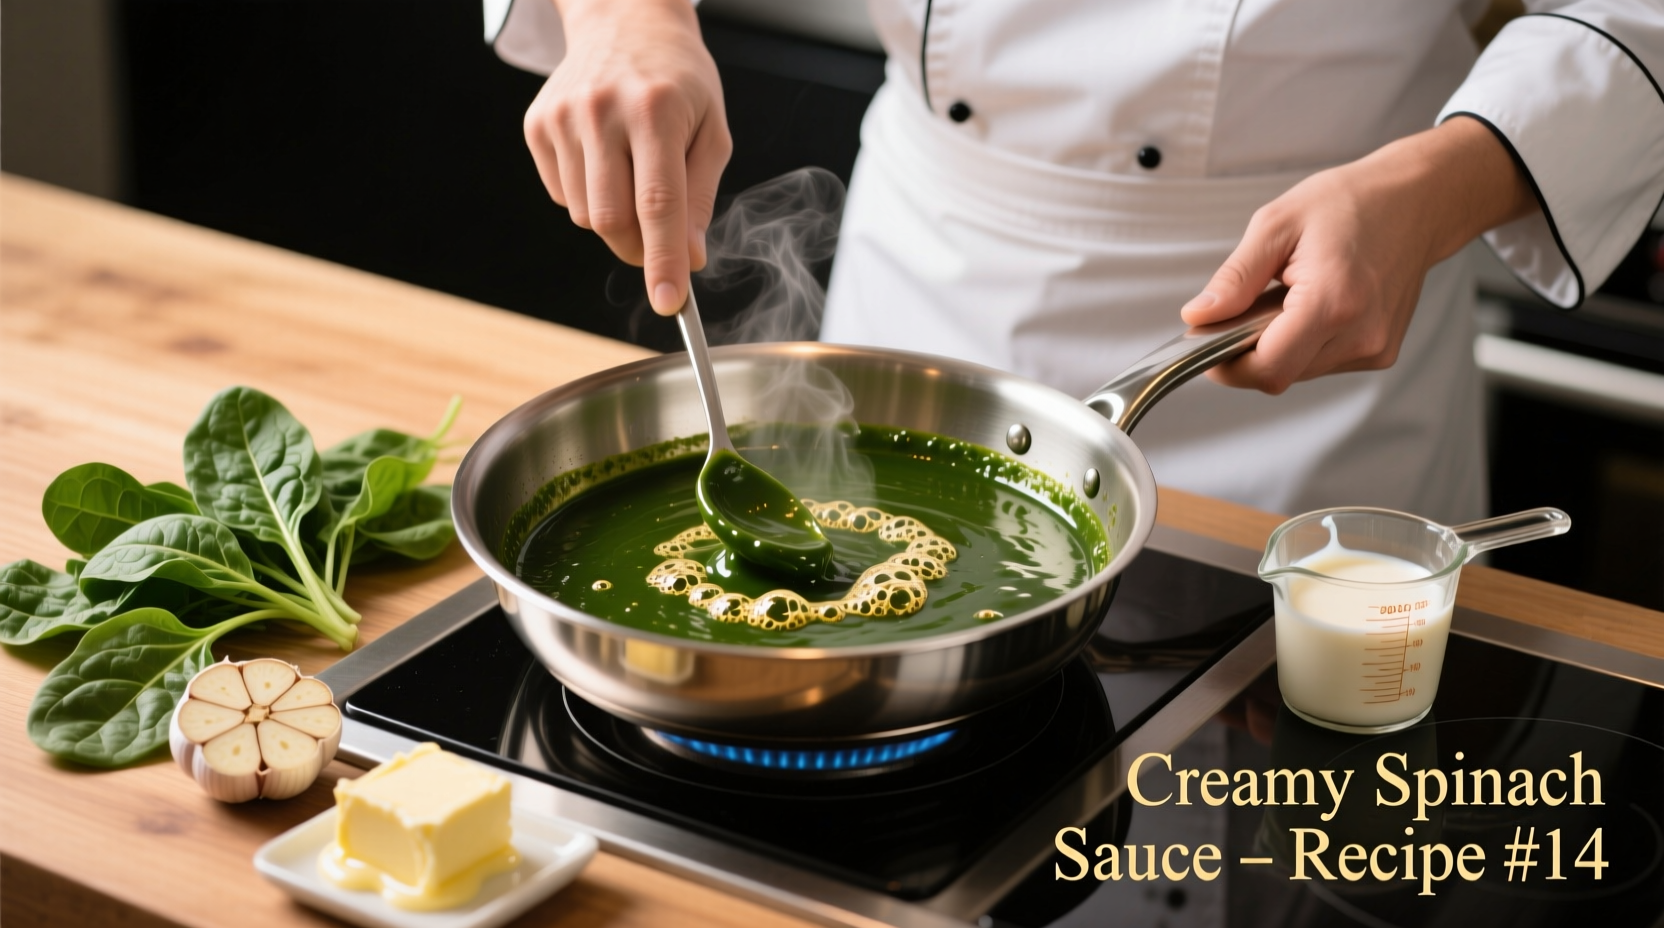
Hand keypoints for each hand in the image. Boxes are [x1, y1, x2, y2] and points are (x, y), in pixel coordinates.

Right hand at [524, 0, 731, 313]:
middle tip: (658, 242)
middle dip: (639, 249)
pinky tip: (604, 159)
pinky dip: (588, 195)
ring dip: (615, 219)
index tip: (668, 302)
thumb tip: (689, 258)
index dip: (663, 260)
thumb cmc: (679, 80)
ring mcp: (563, 117)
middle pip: (612, 220)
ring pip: (586, 216)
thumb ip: (701, 197)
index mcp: (656, 110)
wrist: (624, 20)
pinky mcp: (537, 125)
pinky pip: (563, 195)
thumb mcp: (710, 130)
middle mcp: (603, 111)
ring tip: (632, 174)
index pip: (658, 204)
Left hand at [1180, 117, 1534, 393]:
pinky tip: (1310, 305)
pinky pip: (1321, 363)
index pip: (1267, 368)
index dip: (1227, 365)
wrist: (1417, 201)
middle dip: (1248, 350)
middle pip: (1280, 374)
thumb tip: (1198, 317)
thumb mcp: (1277, 225)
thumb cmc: (1351, 203)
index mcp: (1333, 302)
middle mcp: (1361, 334)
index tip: (1205, 343)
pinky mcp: (1381, 352)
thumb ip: (1235, 278)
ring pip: (1299, 371)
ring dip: (1277, 345)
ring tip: (1285, 296)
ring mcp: (1375, 348)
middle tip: (1243, 307)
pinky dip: (1303, 342)